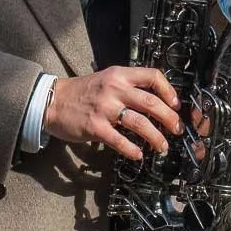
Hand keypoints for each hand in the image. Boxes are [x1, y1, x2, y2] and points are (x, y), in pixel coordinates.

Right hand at [45, 66, 181, 159]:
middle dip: (169, 118)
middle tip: (177, 129)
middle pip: (151, 102)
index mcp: (119, 75)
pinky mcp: (95, 127)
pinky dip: (132, 150)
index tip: (176, 105)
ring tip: (162, 146)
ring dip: (156, 137)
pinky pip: (120, 141)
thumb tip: (155, 101)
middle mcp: (114, 89)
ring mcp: (105, 108)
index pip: (152, 76)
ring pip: (140, 123)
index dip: (169, 91)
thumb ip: (128, 86)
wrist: (53, 101)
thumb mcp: (107, 79)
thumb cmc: (82, 92)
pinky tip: (139, 154)